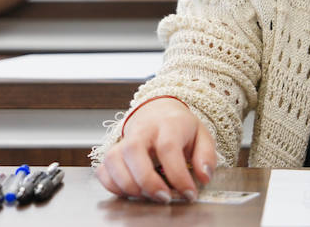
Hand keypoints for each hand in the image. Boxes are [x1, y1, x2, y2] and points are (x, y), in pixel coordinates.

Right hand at [96, 98, 215, 202]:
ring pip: (113, 159)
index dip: (178, 174)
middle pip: (134, 150)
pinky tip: (129, 192)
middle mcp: (142, 130)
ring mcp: (124, 140)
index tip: (189, 193)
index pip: (168, 147)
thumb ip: (206, 156)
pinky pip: (103, 169)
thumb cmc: (179, 127)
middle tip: (163, 198)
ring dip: (127, 184)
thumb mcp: (201, 136)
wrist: (157, 111)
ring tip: (146, 197)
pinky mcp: (113, 151)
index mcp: (168, 124)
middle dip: (146, 180)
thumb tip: (204, 177)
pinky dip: (112, 185)